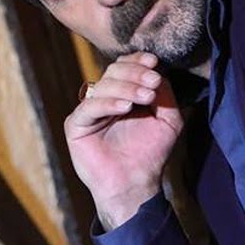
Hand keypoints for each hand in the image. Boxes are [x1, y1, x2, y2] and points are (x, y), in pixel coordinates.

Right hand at [64, 52, 183, 229]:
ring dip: (127, 88)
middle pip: (113, 71)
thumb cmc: (151, 153)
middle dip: (135, 73)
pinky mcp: (76, 125)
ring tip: (146, 97)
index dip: (137, 61)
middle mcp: (104, 99)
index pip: (125, 66)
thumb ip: (165, 95)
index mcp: (124, 93)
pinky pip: (89, 107)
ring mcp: (89, 111)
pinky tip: (125, 108)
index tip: (154, 62)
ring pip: (102, 86)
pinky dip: (108, 104)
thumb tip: (157, 72)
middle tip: (153, 82)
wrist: (136, 184)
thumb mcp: (168, 119)